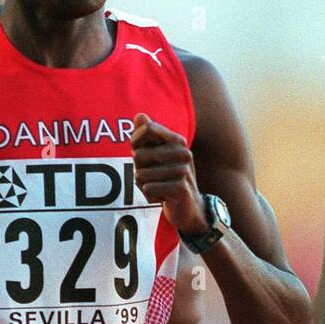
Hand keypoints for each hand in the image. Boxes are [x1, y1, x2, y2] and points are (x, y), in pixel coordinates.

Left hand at [131, 113, 204, 235]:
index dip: (135, 140)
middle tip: (152, 177)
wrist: (188, 208)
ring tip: (158, 188)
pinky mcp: (181, 188)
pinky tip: (162, 198)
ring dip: (143, 185)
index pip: (148, 128)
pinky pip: (148, 189)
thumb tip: (139, 115)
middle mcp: (183, 152)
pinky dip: (150, 196)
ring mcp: (184, 170)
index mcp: (178, 141)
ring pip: (141, 175)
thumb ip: (148, 136)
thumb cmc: (168, 179)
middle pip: (139, 155)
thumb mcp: (158, 156)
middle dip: (138, 169)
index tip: (136, 151)